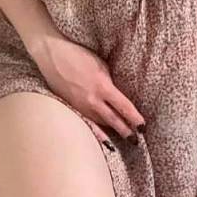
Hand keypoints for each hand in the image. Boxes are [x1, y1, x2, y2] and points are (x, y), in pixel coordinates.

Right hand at [29, 31, 145, 147]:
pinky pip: (88, 123)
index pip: (124, 107)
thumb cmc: (78, 55)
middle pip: (114, 120)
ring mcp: (81, 106)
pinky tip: (105, 142)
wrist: (53, 55)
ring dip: (114, 130)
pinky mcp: (72, 108)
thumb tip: (117, 94)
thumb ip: (109, 82)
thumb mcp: (100, 64)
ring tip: (125, 138)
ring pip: (102, 123)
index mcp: (103, 86)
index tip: (143, 127)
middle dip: (127, 130)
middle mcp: (93, 100)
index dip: (135, 118)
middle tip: (137, 140)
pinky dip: (98, 133)